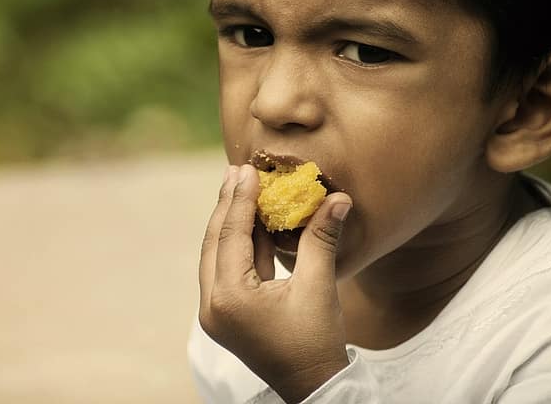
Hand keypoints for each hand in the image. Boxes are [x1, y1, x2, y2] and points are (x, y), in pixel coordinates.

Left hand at [199, 164, 353, 402]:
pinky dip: (238, 244)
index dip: (241, 199)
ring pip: (217, 254)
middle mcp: (212, 304)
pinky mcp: (224, 314)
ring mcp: (215, 311)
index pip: (232, 235)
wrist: (312, 387)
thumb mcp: (320, 286)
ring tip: (240, 186)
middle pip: (215, 241)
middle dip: (228, 205)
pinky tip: (250, 219)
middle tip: (237, 170)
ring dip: (230, 222)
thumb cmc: (317, 342)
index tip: (247, 169)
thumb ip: (321, 238)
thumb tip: (337, 197)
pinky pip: (226, 269)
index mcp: (229, 298)